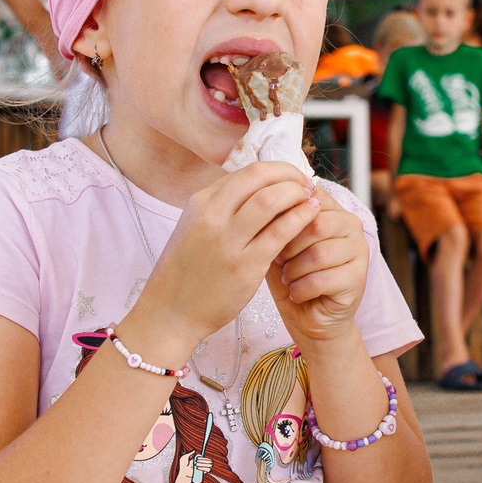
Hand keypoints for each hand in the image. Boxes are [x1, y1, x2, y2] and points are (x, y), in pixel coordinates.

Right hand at [131, 162, 321, 357]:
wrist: (170, 311)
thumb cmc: (187, 271)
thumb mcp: (195, 228)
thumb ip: (223, 208)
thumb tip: (260, 189)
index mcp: (200, 202)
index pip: (247, 172)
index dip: (277, 171)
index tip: (292, 179)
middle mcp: (211, 215)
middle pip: (260, 176)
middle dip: (290, 175)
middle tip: (306, 185)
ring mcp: (227, 240)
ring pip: (271, 199)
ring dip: (297, 194)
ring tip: (311, 200)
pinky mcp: (244, 266)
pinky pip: (280, 232)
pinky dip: (300, 218)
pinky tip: (310, 217)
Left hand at [267, 190, 369, 346]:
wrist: (308, 318)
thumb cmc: (292, 278)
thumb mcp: (278, 246)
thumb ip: (278, 222)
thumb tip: (269, 202)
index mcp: (332, 210)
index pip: (310, 199)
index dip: (285, 217)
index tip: (272, 234)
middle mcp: (351, 225)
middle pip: (317, 224)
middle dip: (289, 245)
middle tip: (278, 261)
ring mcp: (359, 251)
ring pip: (319, 253)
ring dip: (294, 270)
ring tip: (288, 278)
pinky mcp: (358, 278)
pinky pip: (322, 279)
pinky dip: (301, 289)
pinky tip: (297, 293)